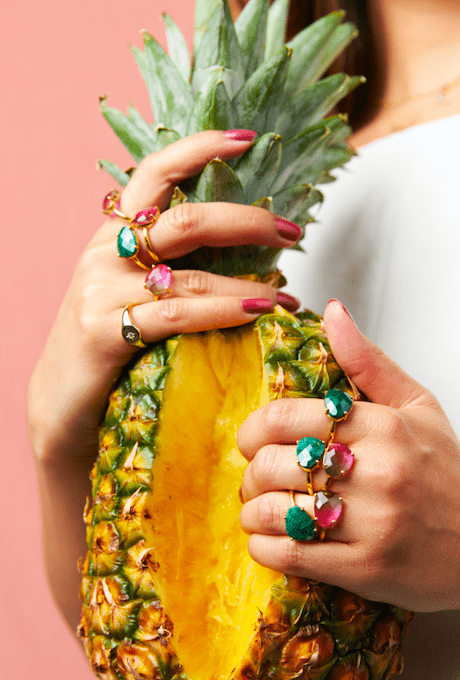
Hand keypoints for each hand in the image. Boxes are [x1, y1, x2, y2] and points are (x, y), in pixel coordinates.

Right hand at [28, 130, 300, 461]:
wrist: (61, 403)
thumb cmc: (108, 344)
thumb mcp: (128, 291)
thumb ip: (166, 265)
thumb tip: (243, 252)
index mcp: (113, 234)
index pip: (155, 172)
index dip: (200, 147)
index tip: (247, 139)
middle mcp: (106, 253)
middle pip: (187, 219)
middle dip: (248, 221)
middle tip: (291, 233)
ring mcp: (103, 290)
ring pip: (191, 274)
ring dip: (250, 283)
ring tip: (286, 296)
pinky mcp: (105, 331)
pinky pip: (178, 315)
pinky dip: (225, 311)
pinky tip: (257, 313)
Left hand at [238, 299, 459, 611]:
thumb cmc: (444, 472)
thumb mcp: (415, 406)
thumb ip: (367, 360)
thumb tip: (331, 312)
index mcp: (381, 426)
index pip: (285, 418)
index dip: (253, 429)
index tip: (252, 439)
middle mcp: (375, 472)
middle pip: (273, 464)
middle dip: (250, 473)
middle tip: (256, 476)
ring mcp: (371, 524)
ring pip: (275, 512)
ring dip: (251, 512)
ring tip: (257, 509)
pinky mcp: (364, 569)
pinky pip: (289, 557)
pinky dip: (263, 548)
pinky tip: (267, 540)